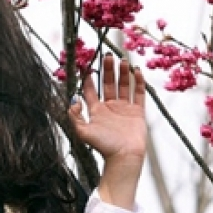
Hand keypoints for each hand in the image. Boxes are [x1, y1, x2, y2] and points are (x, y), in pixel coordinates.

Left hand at [69, 52, 147, 208]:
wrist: (123, 157)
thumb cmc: (103, 146)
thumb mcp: (82, 132)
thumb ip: (74, 116)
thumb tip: (73, 100)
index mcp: (96, 110)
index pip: (90, 89)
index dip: (88, 78)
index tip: (86, 64)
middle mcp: (109, 107)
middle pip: (107, 83)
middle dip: (107, 70)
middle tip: (107, 55)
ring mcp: (124, 108)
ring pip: (123, 86)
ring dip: (123, 73)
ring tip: (122, 59)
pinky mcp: (137, 112)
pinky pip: (139, 94)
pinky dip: (138, 82)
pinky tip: (137, 71)